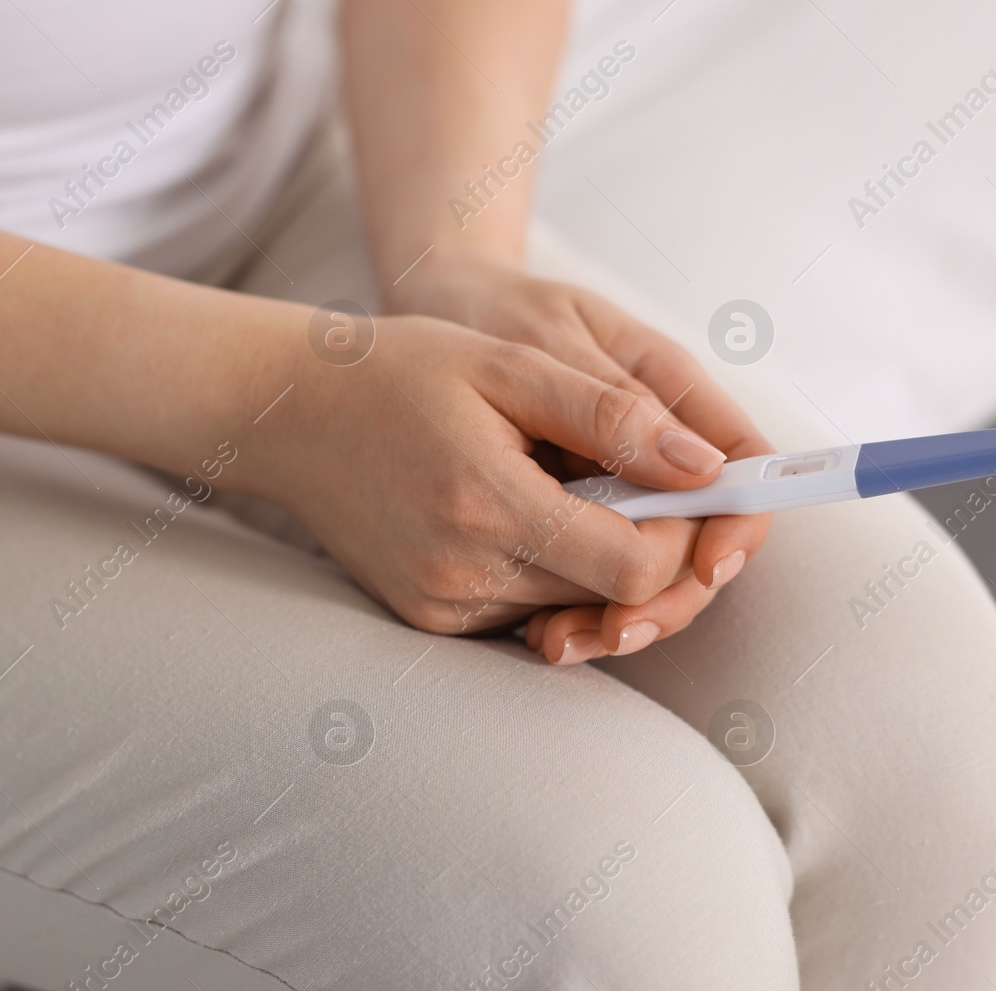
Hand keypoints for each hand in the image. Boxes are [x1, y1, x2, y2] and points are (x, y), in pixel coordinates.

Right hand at [247, 313, 746, 636]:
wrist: (290, 414)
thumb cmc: (399, 372)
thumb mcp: (509, 364)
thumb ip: (612, 415)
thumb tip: (706, 467)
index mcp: (487, 506)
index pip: (636, 568)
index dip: (682, 534)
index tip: (683, 485)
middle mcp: (463, 578)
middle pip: (613, 597)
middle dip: (650, 545)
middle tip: (641, 482)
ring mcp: (443, 610)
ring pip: (577, 609)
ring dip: (601, 559)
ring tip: (569, 486)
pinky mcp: (431, 622)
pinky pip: (529, 613)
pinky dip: (552, 572)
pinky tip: (528, 515)